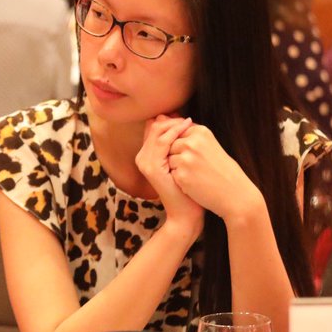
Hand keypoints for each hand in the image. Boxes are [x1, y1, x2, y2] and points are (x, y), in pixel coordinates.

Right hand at [135, 115, 203, 237]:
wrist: (186, 213)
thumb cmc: (187, 189)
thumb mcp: (181, 162)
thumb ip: (178, 145)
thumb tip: (185, 121)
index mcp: (146, 155)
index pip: (154, 128)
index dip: (169, 120)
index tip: (186, 118)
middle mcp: (142, 157)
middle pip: (154, 126)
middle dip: (171, 120)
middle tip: (188, 119)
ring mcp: (144, 162)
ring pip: (157, 131)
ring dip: (174, 124)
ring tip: (189, 122)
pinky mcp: (151, 168)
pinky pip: (162, 142)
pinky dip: (175, 133)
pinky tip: (188, 129)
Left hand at [167, 122, 262, 220]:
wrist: (235, 193)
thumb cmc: (221, 168)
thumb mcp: (208, 144)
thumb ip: (188, 133)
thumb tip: (161, 118)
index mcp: (201, 132)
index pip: (176, 133)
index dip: (182, 148)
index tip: (195, 156)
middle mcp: (193, 143)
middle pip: (169, 146)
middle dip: (177, 157)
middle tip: (196, 166)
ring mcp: (186, 159)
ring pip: (168, 160)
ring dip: (177, 168)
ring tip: (196, 174)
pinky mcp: (182, 175)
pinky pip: (170, 174)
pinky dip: (179, 180)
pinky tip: (194, 182)